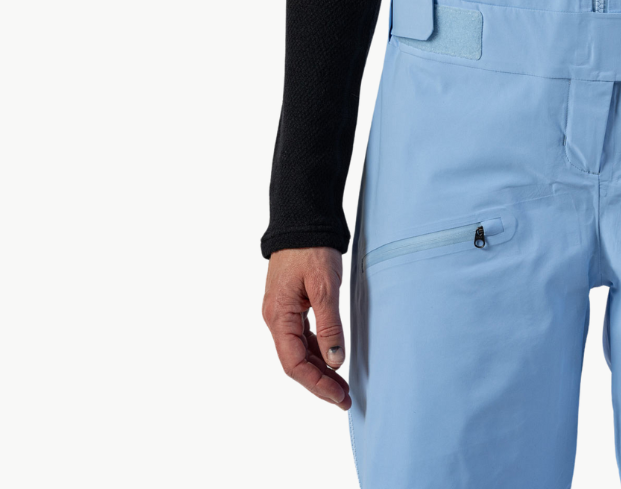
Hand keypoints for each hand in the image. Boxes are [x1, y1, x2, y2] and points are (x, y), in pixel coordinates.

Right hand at [262, 246, 349, 409]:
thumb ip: (330, 326)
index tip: (338, 396)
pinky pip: (301, 338)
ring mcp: (282, 314)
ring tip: (342, 386)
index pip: (293, 363)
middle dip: (319, 383)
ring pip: (298, 352)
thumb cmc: (311, 250)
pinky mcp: (291, 307)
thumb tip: (335, 361)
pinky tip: (332, 362)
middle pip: (294, 363)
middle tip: (345, 399)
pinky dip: (317, 353)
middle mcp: (275, 319)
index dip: (316, 384)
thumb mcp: (324, 287)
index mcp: (278, 316)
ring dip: (319, 371)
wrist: (302, 221)